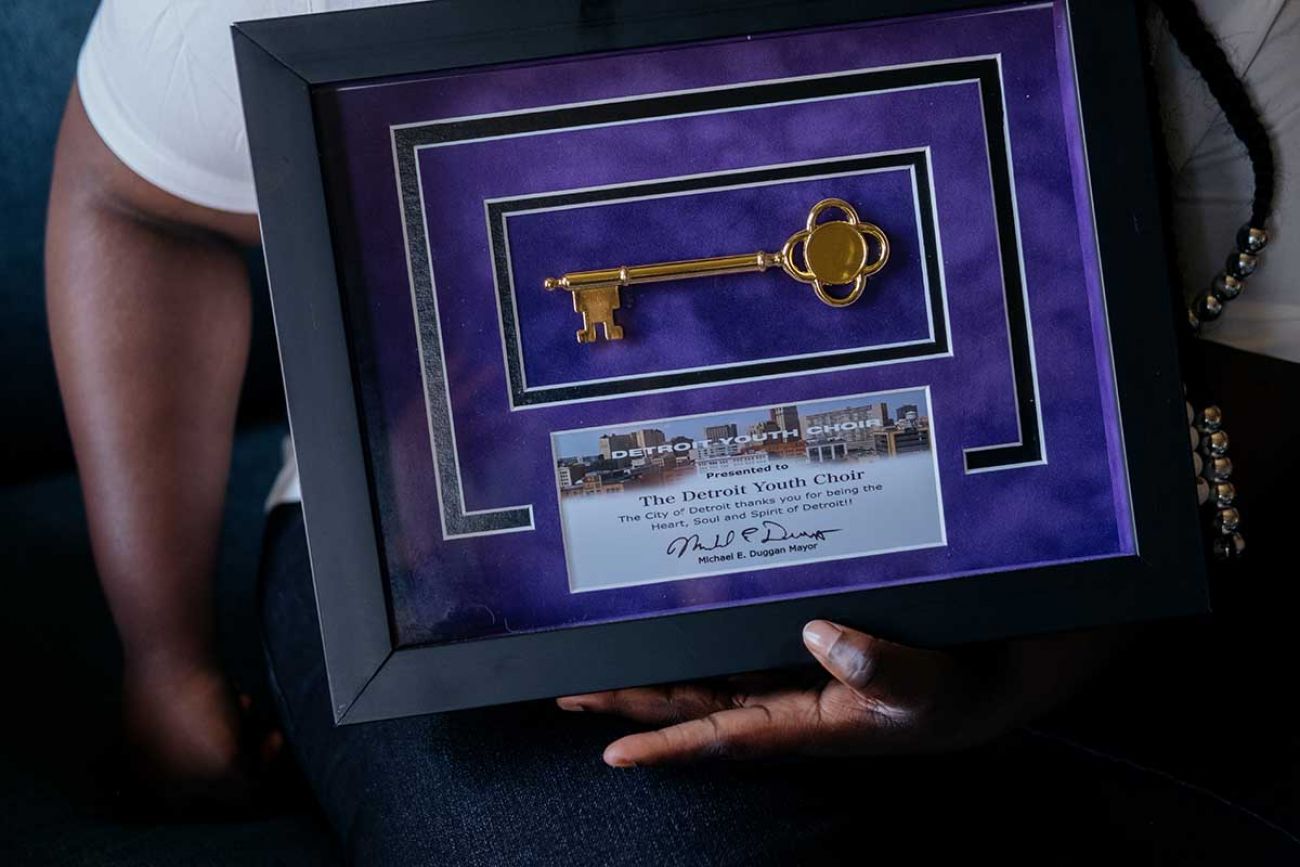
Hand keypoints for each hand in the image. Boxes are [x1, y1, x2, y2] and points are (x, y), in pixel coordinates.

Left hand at [557, 620, 1135, 766]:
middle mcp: (787, 704)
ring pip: (707, 677)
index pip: (723, 735)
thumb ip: (879, 668)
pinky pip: (738, 651)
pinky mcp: (805, 654)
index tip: (609, 753)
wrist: (990, 677)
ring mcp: (792, 679)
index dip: (666, 746)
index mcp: (808, 724)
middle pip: (693, 704)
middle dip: (631, 702)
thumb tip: (817, 635)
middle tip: (567, 694)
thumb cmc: (960, 692)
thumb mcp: (929, 688)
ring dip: (653, 675)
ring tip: (597, 668)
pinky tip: (673, 634)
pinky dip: (700, 645)